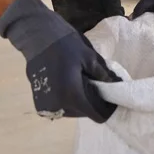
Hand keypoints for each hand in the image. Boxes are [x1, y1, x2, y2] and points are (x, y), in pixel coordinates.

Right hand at [0, 0, 119, 122]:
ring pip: (72, 111)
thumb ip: (103, 75)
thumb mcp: (89, 57)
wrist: (37, 38)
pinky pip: (60, 107)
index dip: (107, 108)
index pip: (98, 115)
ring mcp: (48, 107)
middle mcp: (59, 106)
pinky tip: (68, 83)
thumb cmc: (65, 44)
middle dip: (93, 102)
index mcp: (73, 96)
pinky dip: (67, 99)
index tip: (112, 98)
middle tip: (97, 85)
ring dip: (80, 101)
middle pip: (84, 113)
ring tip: (81, 82)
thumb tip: (116, 85)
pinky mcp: (39, 104)